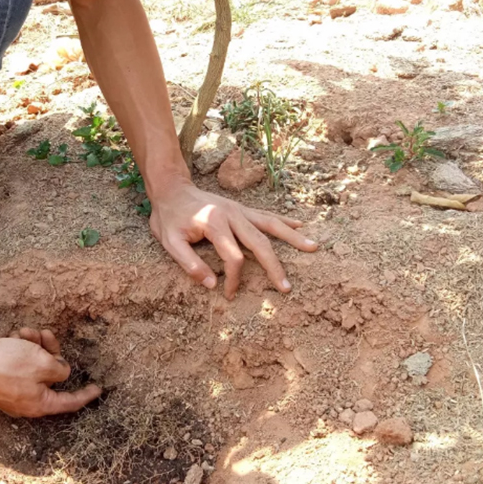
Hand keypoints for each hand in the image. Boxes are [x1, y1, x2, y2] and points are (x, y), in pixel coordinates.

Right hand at [0, 327, 101, 417]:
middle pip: (49, 377)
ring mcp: (10, 390)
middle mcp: (24, 401)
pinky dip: (19, 348)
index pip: (69, 403)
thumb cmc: (5, 364)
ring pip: (33, 365)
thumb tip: (62, 372)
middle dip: (51, 352)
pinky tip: (13, 335)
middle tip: (47, 335)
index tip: (98, 389)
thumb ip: (59, 369)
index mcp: (38, 404)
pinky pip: (17, 362)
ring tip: (25, 332)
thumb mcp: (42, 364)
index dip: (85, 395)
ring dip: (34, 345)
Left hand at [149, 182, 316, 299]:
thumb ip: (189, 263)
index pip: (234, 257)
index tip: (229, 294)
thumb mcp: (170, 242)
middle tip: (287, 287)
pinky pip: (266, 215)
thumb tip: (211, 284)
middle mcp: (233, 215)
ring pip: (271, 225)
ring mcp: (240, 210)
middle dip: (275, 267)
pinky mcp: (241, 209)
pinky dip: (284, 221)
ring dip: (292, 237)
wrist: (172, 189)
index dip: (234, 279)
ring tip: (313, 247)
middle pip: (260, 243)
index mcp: (215, 223)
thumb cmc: (169, 217)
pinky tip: (300, 225)